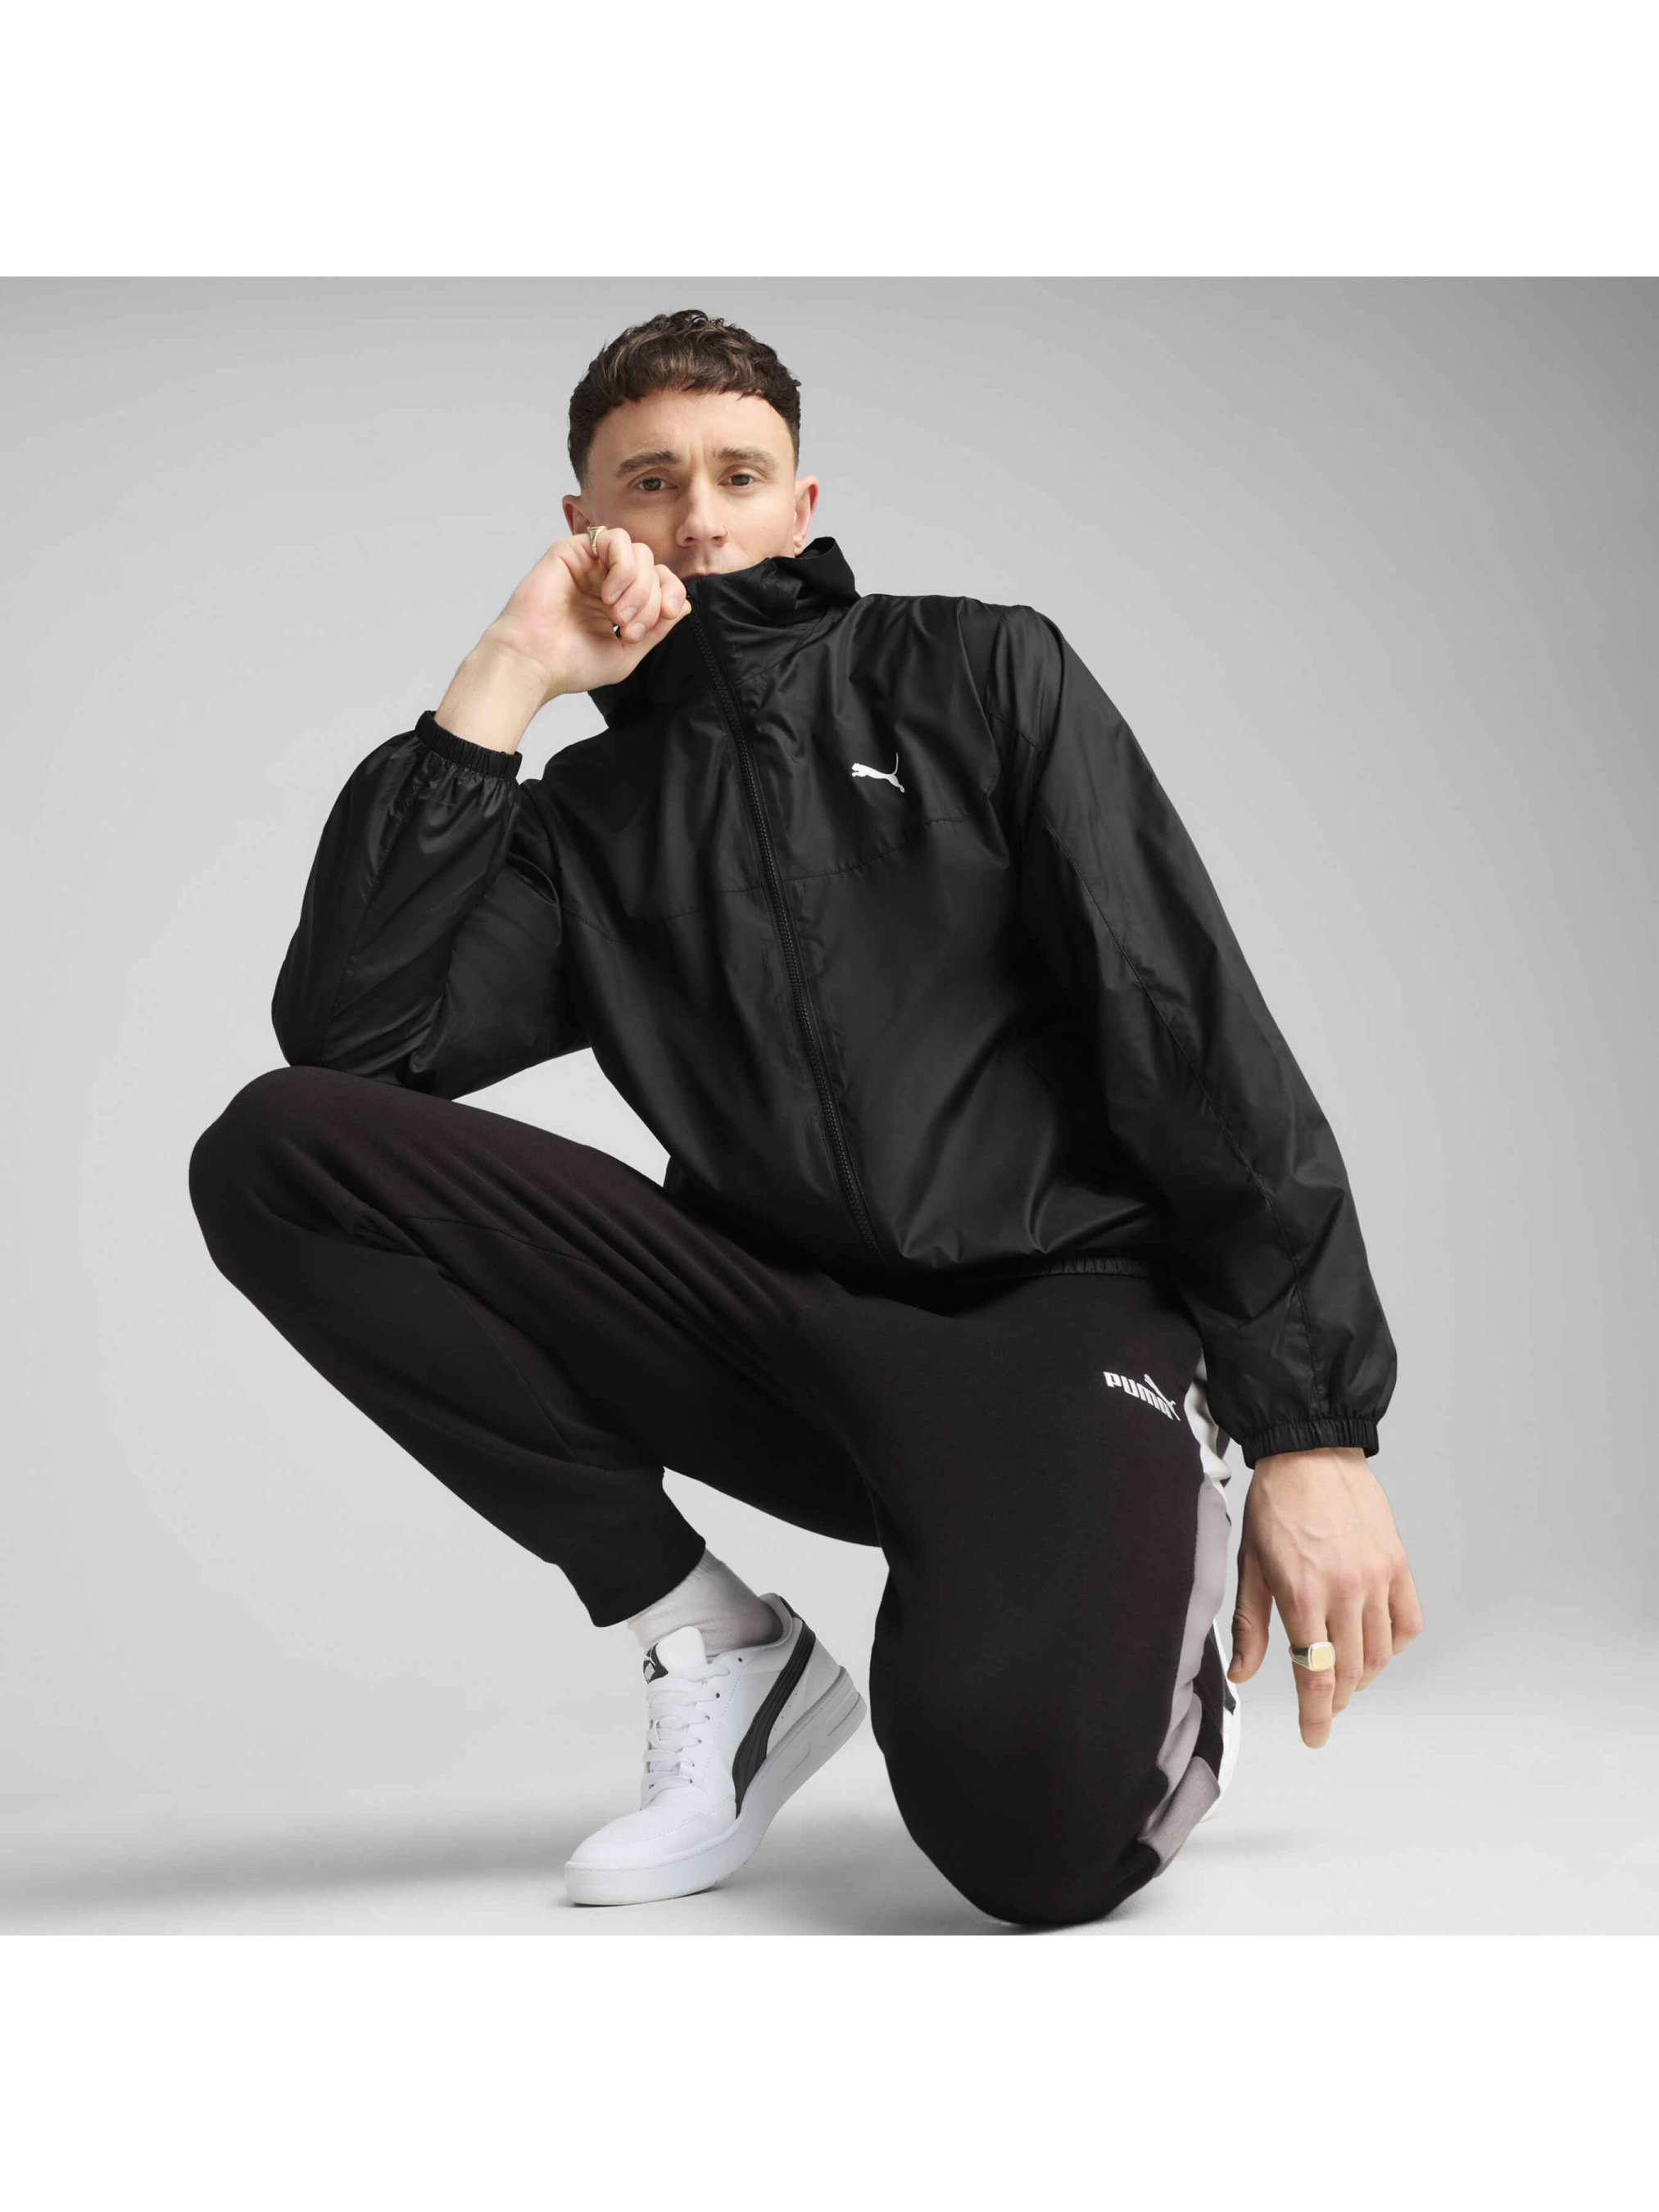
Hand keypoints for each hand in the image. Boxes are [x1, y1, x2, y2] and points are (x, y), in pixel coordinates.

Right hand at [482, 524, 692, 703]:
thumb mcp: (627, 652)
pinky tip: (607, 593)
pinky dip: (622, 565)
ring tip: (617, 612)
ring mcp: (590, 564)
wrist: (534, 662)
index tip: (667, 615)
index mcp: (620, 602)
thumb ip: (656, 628)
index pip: (661, 582)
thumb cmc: (571, 664)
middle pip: (653, 566)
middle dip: (651, 597)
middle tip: (628, 626)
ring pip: (638, 551)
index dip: (672, 594)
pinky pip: (613, 538)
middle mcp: (606, 580)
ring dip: (638, 583)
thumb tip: (684, 605)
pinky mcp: (572, 550)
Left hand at [1226, 1446, 1423, 1747]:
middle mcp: (1344, 1592)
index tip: (1314, 1736)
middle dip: (1334, 1699)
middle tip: (1323, 1706)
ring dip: (1363, 1676)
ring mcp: (1375, 1579)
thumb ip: (1250, 1625)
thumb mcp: (1250, 1565)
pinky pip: (1408, 1623)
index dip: (1316, 1716)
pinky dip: (1395, 1644)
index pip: (1314, 1675)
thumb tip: (1242, 1673)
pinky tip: (1377, 1644)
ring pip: (1380, 1654)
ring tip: (1345, 1677)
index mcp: (1301, 1594)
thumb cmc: (1275, 1505)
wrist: (1311, 1452)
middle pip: (1348, 1672)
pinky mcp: (1398, 1565)